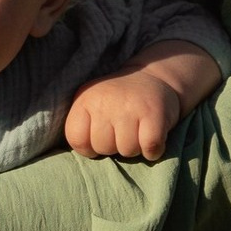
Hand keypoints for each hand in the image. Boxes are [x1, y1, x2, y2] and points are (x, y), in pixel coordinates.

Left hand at [64, 68, 180, 160]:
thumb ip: (81, 125)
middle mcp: (105, 101)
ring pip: (127, 151)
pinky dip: (153, 150)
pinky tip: (151, 136)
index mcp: (85, 99)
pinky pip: (150, 149)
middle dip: (114, 146)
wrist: (152, 78)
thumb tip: (82, 152)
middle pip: (103, 148)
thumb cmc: (117, 100)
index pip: (76, 139)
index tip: (100, 137)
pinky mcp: (153, 114)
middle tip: (122, 130)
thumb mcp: (91, 103)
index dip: (89, 147)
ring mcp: (129, 107)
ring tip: (137, 130)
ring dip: (135, 148)